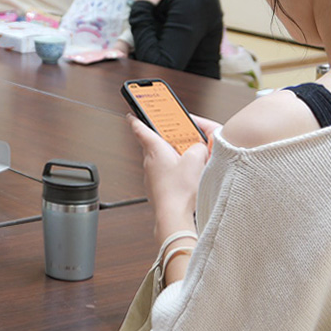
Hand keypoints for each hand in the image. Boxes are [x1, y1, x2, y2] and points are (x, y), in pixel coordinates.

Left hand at [128, 114, 210, 240]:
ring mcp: (151, 177)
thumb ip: (198, 148)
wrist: (172, 216)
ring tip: (187, 160)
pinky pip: (164, 176)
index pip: (140, 129)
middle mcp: (148, 162)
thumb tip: (198, 147)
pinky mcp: (157, 189)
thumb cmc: (179, 189)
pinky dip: (172, 173)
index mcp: (154, 149)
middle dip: (163, 139)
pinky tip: (185, 179)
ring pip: (159, 161)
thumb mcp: (195, 160)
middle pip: (153, 145)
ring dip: (170, 158)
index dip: (136, 119)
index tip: (131, 114)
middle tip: (174, 135)